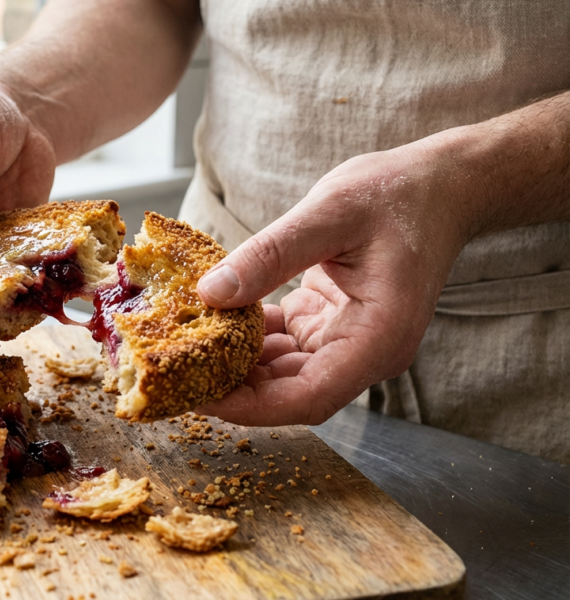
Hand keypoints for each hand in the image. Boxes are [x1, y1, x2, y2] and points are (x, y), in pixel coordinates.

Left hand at [194, 143, 471, 425]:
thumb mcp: (328, 213)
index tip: (201, 396)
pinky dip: (249, 337)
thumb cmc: (399, 194)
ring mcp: (348, 340)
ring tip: (185, 346)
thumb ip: (269, 255)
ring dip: (237, 363)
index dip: (251, 406)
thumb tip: (211, 293)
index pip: (309, 397)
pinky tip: (214, 319)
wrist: (440, 185)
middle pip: (291, 392)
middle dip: (234, 389)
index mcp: (378, 337)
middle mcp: (365, 351)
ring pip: (283, 372)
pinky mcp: (331, 323)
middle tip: (177, 372)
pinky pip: (283, 344)